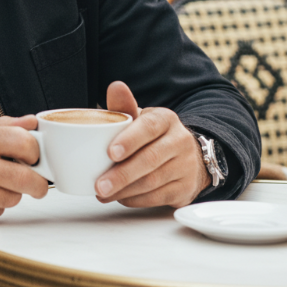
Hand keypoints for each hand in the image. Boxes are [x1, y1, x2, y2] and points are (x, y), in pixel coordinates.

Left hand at [95, 82, 209, 207]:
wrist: (187, 155)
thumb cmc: (153, 135)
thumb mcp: (140, 117)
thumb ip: (124, 106)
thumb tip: (115, 87)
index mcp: (166, 119)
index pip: (149, 127)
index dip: (130, 140)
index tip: (110, 152)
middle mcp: (180, 142)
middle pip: (150, 159)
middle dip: (122, 174)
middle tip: (100, 184)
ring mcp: (186, 167)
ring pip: (153, 182)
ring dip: (125, 190)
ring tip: (103, 193)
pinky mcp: (186, 189)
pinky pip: (158, 198)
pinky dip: (135, 200)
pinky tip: (119, 198)